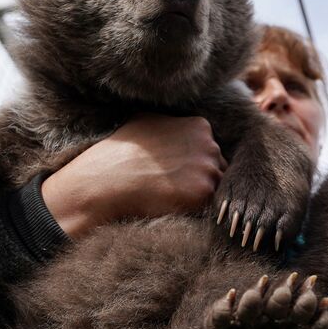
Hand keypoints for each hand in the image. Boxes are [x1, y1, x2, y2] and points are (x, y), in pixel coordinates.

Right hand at [41, 114, 225, 238]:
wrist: (109, 178)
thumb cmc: (122, 151)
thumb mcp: (149, 121)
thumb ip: (173, 124)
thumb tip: (179, 126)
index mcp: (200, 126)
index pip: (210, 149)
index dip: (195, 163)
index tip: (177, 171)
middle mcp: (210, 144)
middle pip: (218, 167)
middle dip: (201, 178)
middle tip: (175, 186)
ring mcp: (208, 168)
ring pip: (216, 186)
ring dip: (200, 194)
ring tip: (173, 195)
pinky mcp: (204, 192)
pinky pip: (208, 204)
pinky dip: (195, 207)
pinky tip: (174, 203)